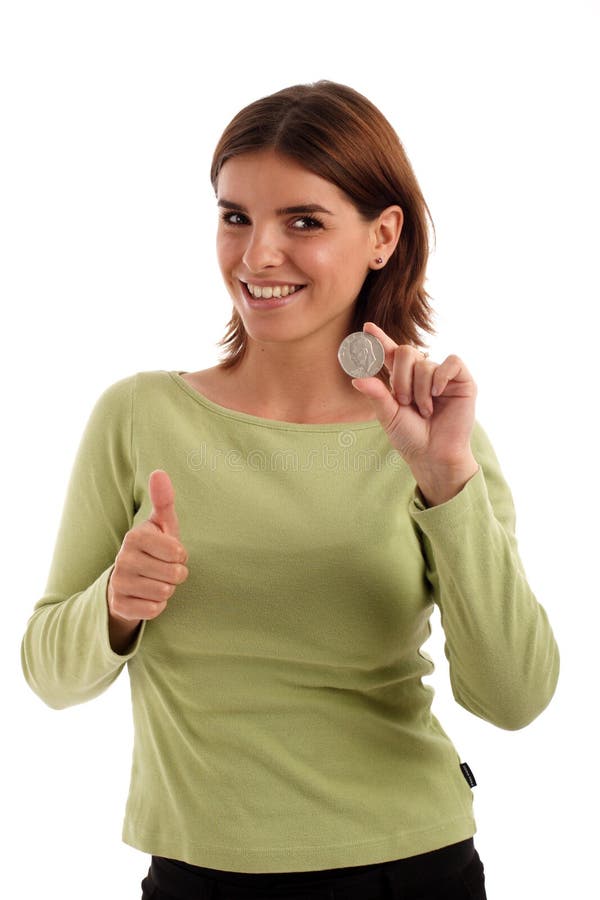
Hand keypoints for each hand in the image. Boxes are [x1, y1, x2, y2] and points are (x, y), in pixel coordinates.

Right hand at [107, 470, 188, 637]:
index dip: (181, 556)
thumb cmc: (154, 549)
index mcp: (135, 536)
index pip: (178, 552)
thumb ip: (164, 500)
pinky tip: (147, 596)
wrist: (129, 581)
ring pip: (165, 593)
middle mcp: (123, 559)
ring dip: (167, 590)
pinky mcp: (119, 605)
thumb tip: (159, 472)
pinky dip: (157, 606)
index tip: (171, 553)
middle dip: (176, 575)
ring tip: (155, 581)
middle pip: (174, 575)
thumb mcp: (162, 524)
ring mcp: (119, 583)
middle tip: (164, 569)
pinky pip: (154, 610)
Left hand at [351, 322, 478, 502]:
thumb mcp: (389, 415)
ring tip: (425, 410)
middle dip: (401, 377)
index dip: (380, 339)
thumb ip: (376, 395)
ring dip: (420, 390)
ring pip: (426, 363)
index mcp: (402, 379)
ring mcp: (442, 376)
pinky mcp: (462, 381)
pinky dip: (441, 376)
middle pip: (407, 351)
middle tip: (404, 401)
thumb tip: (357, 378)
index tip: (367, 328)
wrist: (433, 454)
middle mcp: (422, 373)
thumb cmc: (410, 437)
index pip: (391, 353)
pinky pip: (451, 362)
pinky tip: (438, 392)